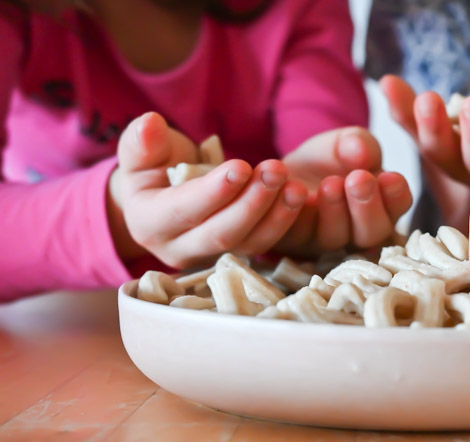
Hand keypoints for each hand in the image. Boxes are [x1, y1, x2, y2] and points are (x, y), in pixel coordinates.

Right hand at [108, 112, 306, 268]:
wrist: (160, 193)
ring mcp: (209, 257)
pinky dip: (283, 221)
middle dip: (252, 203)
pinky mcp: (235, 254)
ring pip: (247, 243)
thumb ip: (141, 141)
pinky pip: (262, 242)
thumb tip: (150, 124)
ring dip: (275, 215)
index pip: (183, 211)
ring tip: (295, 186)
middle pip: (221, 234)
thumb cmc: (151, 165)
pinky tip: (299, 197)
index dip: (213, 191)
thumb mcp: (139, 150)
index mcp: (148, 224)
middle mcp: (178, 249)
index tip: (241, 166)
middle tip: (277, 171)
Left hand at [276, 127, 413, 252]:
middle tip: (360, 180)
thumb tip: (363, 150)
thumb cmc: (322, 160)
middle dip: (367, 207)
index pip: (396, 208)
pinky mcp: (289, 240)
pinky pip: (292, 232)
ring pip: (333, 237)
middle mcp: (354, 231)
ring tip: (330, 184)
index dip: (396, 197)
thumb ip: (357, 143)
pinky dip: (292, 209)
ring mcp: (321, 240)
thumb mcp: (343, 143)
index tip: (391, 177)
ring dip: (333, 210)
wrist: (281, 170)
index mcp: (379, 207)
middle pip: (370, 233)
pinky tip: (292, 187)